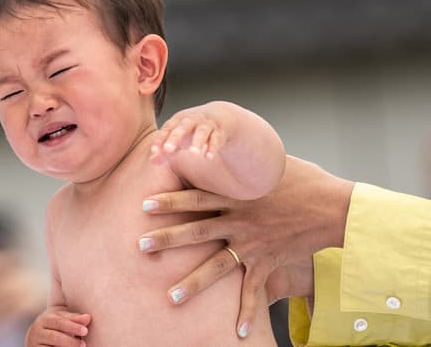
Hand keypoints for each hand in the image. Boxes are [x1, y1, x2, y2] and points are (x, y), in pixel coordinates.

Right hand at [25, 308, 90, 346]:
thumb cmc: (55, 328)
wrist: (37, 338)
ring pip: (51, 346)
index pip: (59, 322)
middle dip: (70, 340)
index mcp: (46, 319)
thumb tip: (88, 318)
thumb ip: (74, 319)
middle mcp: (37, 330)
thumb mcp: (63, 320)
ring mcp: (34, 342)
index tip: (85, 330)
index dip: (73, 326)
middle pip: (54, 336)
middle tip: (83, 344)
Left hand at [139, 155, 351, 336]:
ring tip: (170, 296)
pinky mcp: (268, 262)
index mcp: (237, 196)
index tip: (144, 204)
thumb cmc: (304, 179)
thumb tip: (224, 146)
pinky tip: (237, 332)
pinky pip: (254, 290)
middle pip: (197, 231)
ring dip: (193, 283)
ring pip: (217, 267)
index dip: (169, 200)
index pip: (195, 197)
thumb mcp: (269, 163)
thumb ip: (242, 163)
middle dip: (167, 239)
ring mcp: (253, 244)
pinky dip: (247, 311)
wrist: (335, 206)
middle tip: (140, 246)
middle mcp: (240, 221)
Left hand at [150, 102, 229, 162]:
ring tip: (193, 153)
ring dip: (197, 142)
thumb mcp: (178, 139)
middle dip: (175, 138)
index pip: (167, 129)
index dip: (160, 139)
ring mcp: (206, 125)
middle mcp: (192, 120)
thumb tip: (151, 161)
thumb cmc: (192, 131)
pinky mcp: (219, 132)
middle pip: (182, 127)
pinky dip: (212, 147)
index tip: (154, 151)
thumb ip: (165, 151)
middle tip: (168, 150)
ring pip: (201, 132)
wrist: (219, 117)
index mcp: (178, 121)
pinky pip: (216, 139)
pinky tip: (208, 157)